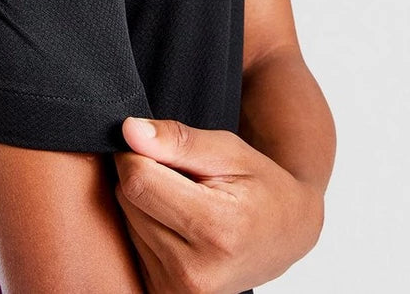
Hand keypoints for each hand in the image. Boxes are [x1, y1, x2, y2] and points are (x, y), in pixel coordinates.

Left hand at [114, 117, 323, 293]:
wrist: (284, 236)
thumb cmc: (260, 186)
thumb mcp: (229, 151)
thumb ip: (178, 140)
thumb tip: (128, 131)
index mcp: (215, 229)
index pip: (138, 181)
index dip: (138, 153)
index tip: (159, 147)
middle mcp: (193, 271)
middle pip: (128, 200)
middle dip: (145, 177)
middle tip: (184, 178)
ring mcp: (177, 291)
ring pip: (126, 222)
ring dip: (145, 203)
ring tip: (186, 202)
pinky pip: (131, 245)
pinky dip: (146, 227)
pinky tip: (178, 225)